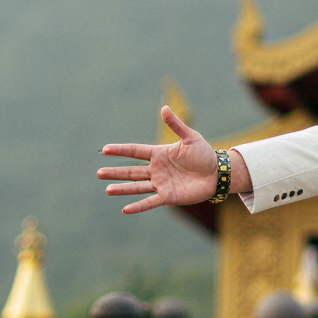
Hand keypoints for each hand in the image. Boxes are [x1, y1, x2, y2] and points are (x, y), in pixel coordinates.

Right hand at [98, 107, 225, 212]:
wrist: (218, 173)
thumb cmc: (204, 154)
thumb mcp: (190, 137)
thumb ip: (176, 125)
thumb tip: (164, 108)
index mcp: (159, 154)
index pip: (135, 151)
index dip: (121, 150)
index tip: (105, 149)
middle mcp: (157, 169)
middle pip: (131, 171)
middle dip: (115, 173)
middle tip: (99, 173)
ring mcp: (161, 184)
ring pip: (137, 187)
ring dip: (122, 189)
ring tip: (107, 189)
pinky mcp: (168, 197)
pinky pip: (149, 202)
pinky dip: (138, 206)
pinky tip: (124, 209)